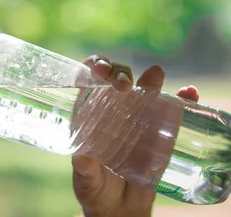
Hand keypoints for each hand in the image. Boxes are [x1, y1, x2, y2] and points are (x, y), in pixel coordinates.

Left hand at [71, 56, 198, 216]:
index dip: (92, 68)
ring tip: (156, 74)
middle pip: (115, 79)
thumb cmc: (94, 188)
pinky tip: (188, 93)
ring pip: (143, 90)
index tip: (98, 70)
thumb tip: (82, 159)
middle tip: (122, 84)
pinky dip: (181, 99)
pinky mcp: (158, 132)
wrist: (119, 207)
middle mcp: (112, 110)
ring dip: (151, 80)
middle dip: (119, 73)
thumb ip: (84, 169)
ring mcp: (136, 118)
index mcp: (88, 114)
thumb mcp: (86, 179)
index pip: (88, 80)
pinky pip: (170, 110)